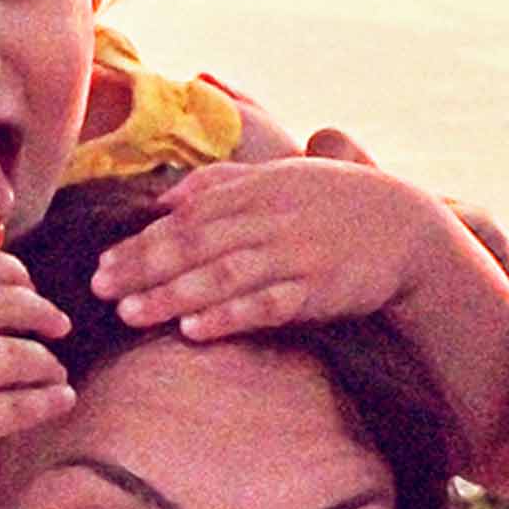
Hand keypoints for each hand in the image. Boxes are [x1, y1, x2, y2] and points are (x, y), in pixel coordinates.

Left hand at [98, 145, 465, 341]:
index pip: (186, 218)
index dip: (142, 242)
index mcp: (256, 190)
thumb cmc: (335, 202)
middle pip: (195, 245)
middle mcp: (270, 219)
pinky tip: (196, 331)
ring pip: (223, 275)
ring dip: (174, 296)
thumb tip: (163, 199)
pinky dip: (231, 317)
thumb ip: (221, 185)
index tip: (102, 264)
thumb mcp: (280, 177)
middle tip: (100, 291)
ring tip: (132, 315)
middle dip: (144, 268)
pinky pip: (268, 305)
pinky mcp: (319, 289)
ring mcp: (295, 254)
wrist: (408, 228)